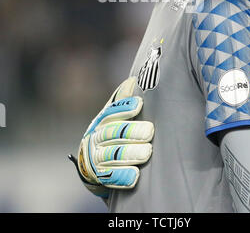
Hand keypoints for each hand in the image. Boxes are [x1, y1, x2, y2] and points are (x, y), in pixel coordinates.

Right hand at [69, 77, 153, 194]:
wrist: (92, 165)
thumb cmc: (111, 134)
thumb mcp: (115, 117)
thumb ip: (123, 101)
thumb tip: (134, 80)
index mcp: (101, 121)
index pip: (111, 112)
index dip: (124, 107)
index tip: (139, 104)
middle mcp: (96, 137)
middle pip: (113, 133)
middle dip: (131, 131)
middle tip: (149, 131)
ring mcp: (96, 158)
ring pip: (112, 154)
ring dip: (130, 153)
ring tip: (147, 152)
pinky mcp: (99, 177)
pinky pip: (110, 177)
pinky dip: (122, 176)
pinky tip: (135, 176)